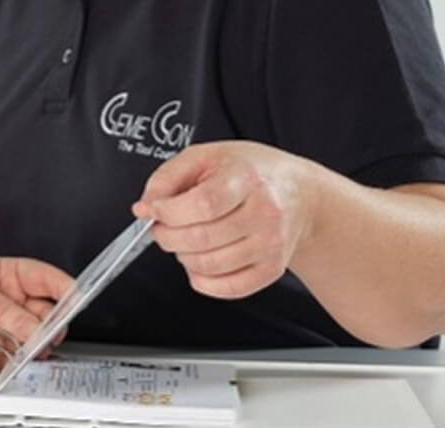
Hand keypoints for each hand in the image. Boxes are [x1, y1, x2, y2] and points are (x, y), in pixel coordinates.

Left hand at [0, 256, 72, 358]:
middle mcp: (8, 302)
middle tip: (45, 334)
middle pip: (45, 314)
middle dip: (50, 325)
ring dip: (32, 347)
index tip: (75, 300)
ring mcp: (2, 328)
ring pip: (32, 340)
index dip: (62, 288)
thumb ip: (2, 309)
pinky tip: (7, 360)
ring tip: (23, 349)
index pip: (44, 278)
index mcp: (6, 276)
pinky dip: (13, 363)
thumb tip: (33, 326)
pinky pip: (13, 360)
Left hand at [133, 140, 319, 299]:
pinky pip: (230, 288)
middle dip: (166, 236)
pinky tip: (197, 262)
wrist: (299, 193)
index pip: (202, 205)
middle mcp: (264, 213)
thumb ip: (167, 178)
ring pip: (210, 265)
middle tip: (161, 227)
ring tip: (182, 240)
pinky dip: (203, 281)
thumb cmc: (249, 172)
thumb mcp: (205, 156)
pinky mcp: (272, 269)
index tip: (152, 209)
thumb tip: (145, 206)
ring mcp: (271, 244)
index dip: (167, 212)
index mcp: (246, 178)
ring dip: (182, 257)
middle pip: (201, 238)